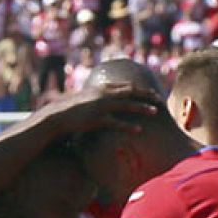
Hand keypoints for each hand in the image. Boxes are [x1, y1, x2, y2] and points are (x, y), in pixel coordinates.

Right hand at [40, 83, 160, 135]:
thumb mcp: (86, 99)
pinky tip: (139, 131)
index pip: (126, 86)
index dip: (140, 89)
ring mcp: (101, 106)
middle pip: (131, 92)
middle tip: (160, 99)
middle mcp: (104, 94)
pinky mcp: (97, 119)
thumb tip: (107, 99)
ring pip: (127, 105)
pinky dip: (129, 126)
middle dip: (147, 95)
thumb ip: (99, 97)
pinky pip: (117, 123)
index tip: (151, 93)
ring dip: (143, 108)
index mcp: (102, 88)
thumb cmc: (72, 109)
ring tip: (155, 112)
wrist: (57, 115)